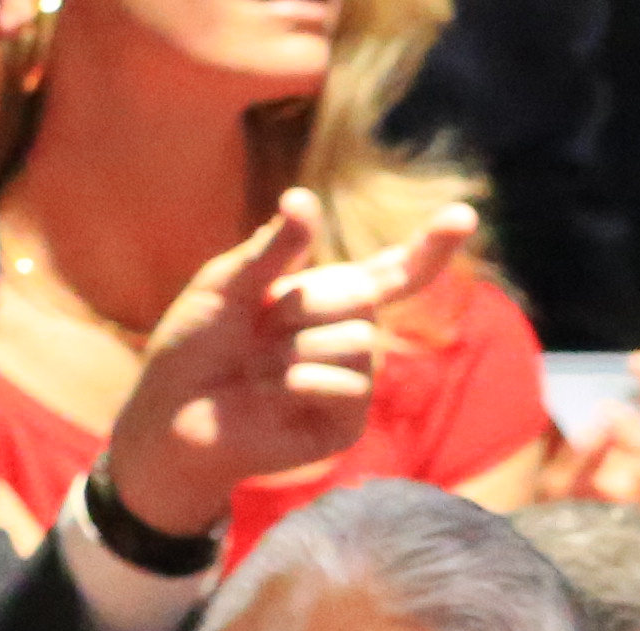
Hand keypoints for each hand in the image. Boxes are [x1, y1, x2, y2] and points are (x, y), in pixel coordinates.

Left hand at [100, 196, 482, 542]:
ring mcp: (354, 383)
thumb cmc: (194, 346)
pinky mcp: (348, 424)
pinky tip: (274, 396)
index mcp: (325, 299)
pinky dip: (302, 384)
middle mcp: (349, 338)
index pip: (390, 273)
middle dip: (304, 306)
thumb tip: (304, 197)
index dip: (429, 247)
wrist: (174, 416)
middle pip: (363, 298)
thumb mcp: (226, 285)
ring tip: (262, 370)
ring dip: (297, 350)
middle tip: (259, 331)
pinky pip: (349, 386)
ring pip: (359, 344)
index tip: (465, 216)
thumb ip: (271, 250)